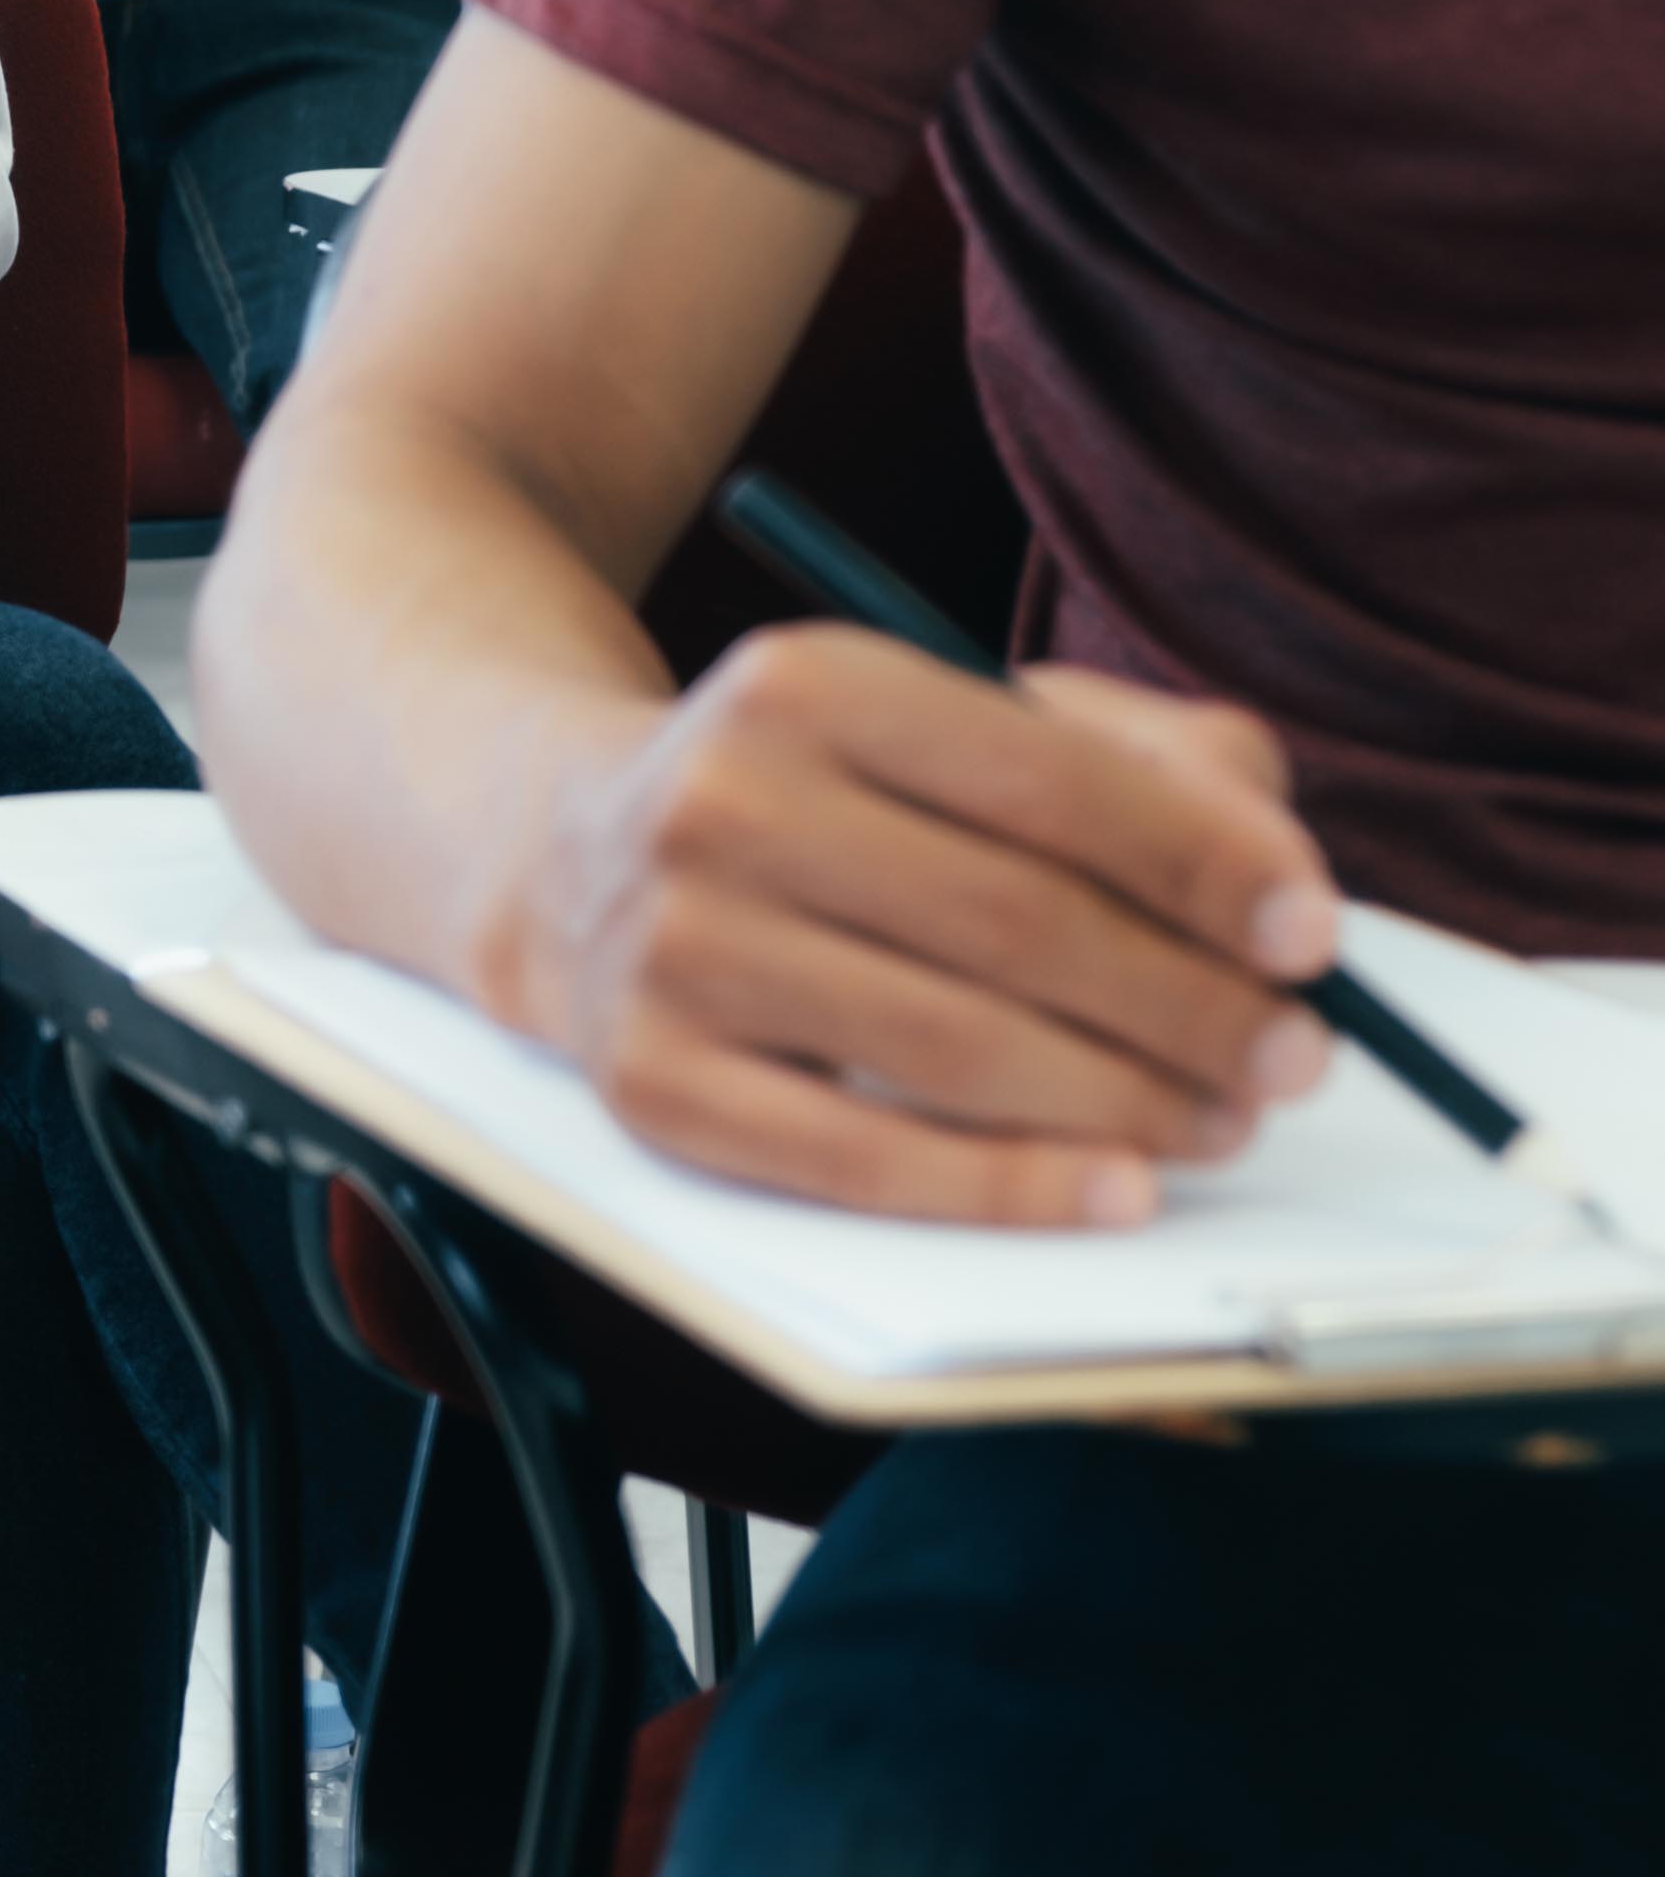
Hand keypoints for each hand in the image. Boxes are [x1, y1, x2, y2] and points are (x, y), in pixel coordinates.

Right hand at [486, 633, 1345, 1227]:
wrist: (563, 864)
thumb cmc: (819, 798)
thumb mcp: (952, 721)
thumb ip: (1141, 761)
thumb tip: (1281, 889)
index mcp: (809, 685)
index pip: (1052, 786)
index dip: (1207, 871)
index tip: (1314, 939)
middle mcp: (720, 804)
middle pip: (1015, 925)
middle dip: (1190, 1007)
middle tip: (1293, 1057)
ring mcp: (673, 949)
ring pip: (953, 1049)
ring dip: (1127, 1104)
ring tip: (1219, 1121)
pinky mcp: (650, 1080)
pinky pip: (858, 1159)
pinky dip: (1008, 1188)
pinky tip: (1113, 1191)